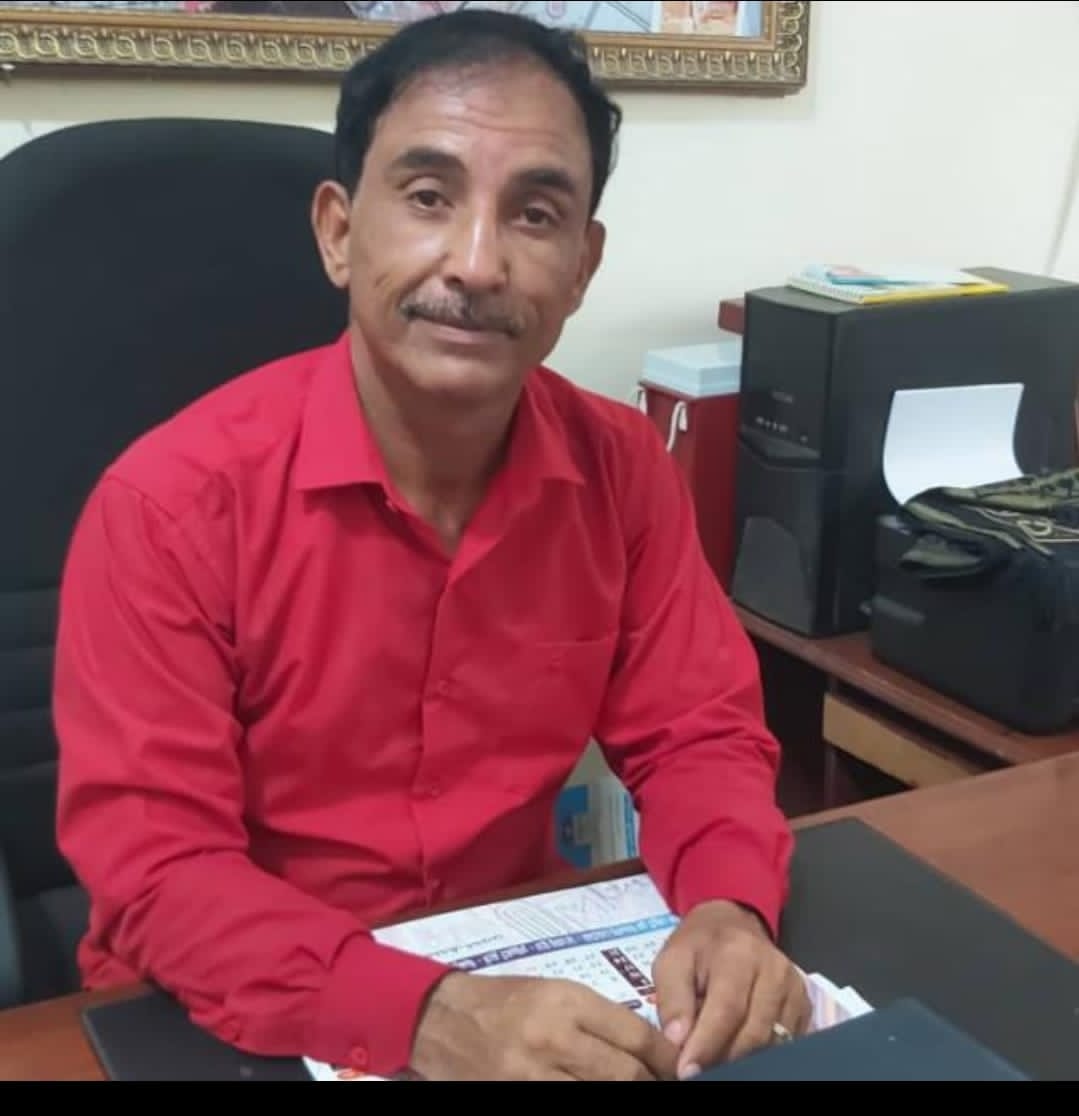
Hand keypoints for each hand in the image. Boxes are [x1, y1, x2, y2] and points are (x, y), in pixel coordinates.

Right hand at [410, 970, 680, 1080]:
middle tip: (667, 1086)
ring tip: (638, 1091)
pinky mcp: (515, 1097)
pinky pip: (566, 1106)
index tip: (682, 1070)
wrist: (442, 1018)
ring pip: (599, 1095)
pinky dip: (586, 1104)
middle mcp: (553, 1038)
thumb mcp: (555, 992)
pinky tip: (594, 1095)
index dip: (668, 1060)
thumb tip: (650, 1050)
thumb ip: (599, 1019)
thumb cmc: (507, 1000)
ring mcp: (532, 1076)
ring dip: (625, 1095)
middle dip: (651, 1085)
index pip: (636, 1036)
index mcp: (567, 1001)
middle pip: (626, 1076)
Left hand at [651, 899, 811, 1078]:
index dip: (707, 1045)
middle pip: (754, 1032)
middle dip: (724, 1059)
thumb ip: (672, 1000)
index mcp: (738, 953)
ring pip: (774, 1042)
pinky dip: (764, 1055)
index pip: (727, 1009)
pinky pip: (788, 1042)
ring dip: (743, 1060)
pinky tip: (740, 1055)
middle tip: (700, 1072)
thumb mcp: (671, 961)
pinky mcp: (804, 1003)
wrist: (732, 925)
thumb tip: (678, 1042)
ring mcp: (794, 987)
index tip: (687, 1071)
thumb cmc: (697, 947)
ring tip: (716, 1063)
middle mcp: (774, 969)